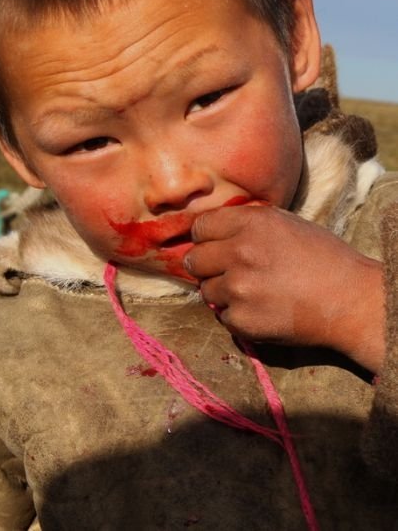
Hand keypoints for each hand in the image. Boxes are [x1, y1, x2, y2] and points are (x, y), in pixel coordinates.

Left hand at [184, 204, 384, 372]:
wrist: (348, 300)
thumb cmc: (323, 257)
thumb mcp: (285, 223)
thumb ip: (247, 223)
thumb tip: (216, 229)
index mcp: (250, 223)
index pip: (200, 227)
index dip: (205, 238)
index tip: (213, 245)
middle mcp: (239, 252)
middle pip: (195, 260)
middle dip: (207, 266)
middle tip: (227, 272)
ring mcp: (238, 288)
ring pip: (206, 290)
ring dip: (222, 292)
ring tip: (251, 293)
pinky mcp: (242, 320)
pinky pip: (223, 316)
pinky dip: (237, 316)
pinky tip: (261, 310)